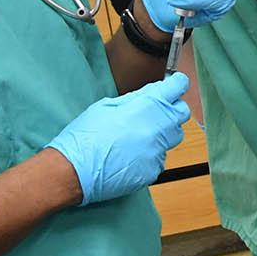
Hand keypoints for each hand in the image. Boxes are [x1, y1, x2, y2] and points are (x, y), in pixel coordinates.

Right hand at [47, 73, 189, 206]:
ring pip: (173, 137)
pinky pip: (160, 157)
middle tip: (155, 112)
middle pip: (182, 113)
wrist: (74, 171)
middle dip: (172, 109)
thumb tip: (153, 91)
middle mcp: (157, 129)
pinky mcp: (154, 170)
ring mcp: (157, 151)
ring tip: (138, 136)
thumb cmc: (84, 138)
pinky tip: (131, 154)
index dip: (176, 84)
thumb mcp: (106, 107)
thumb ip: (135, 98)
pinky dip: (151, 154)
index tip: (175, 84)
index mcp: (146, 108)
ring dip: (162, 133)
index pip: (177, 87)